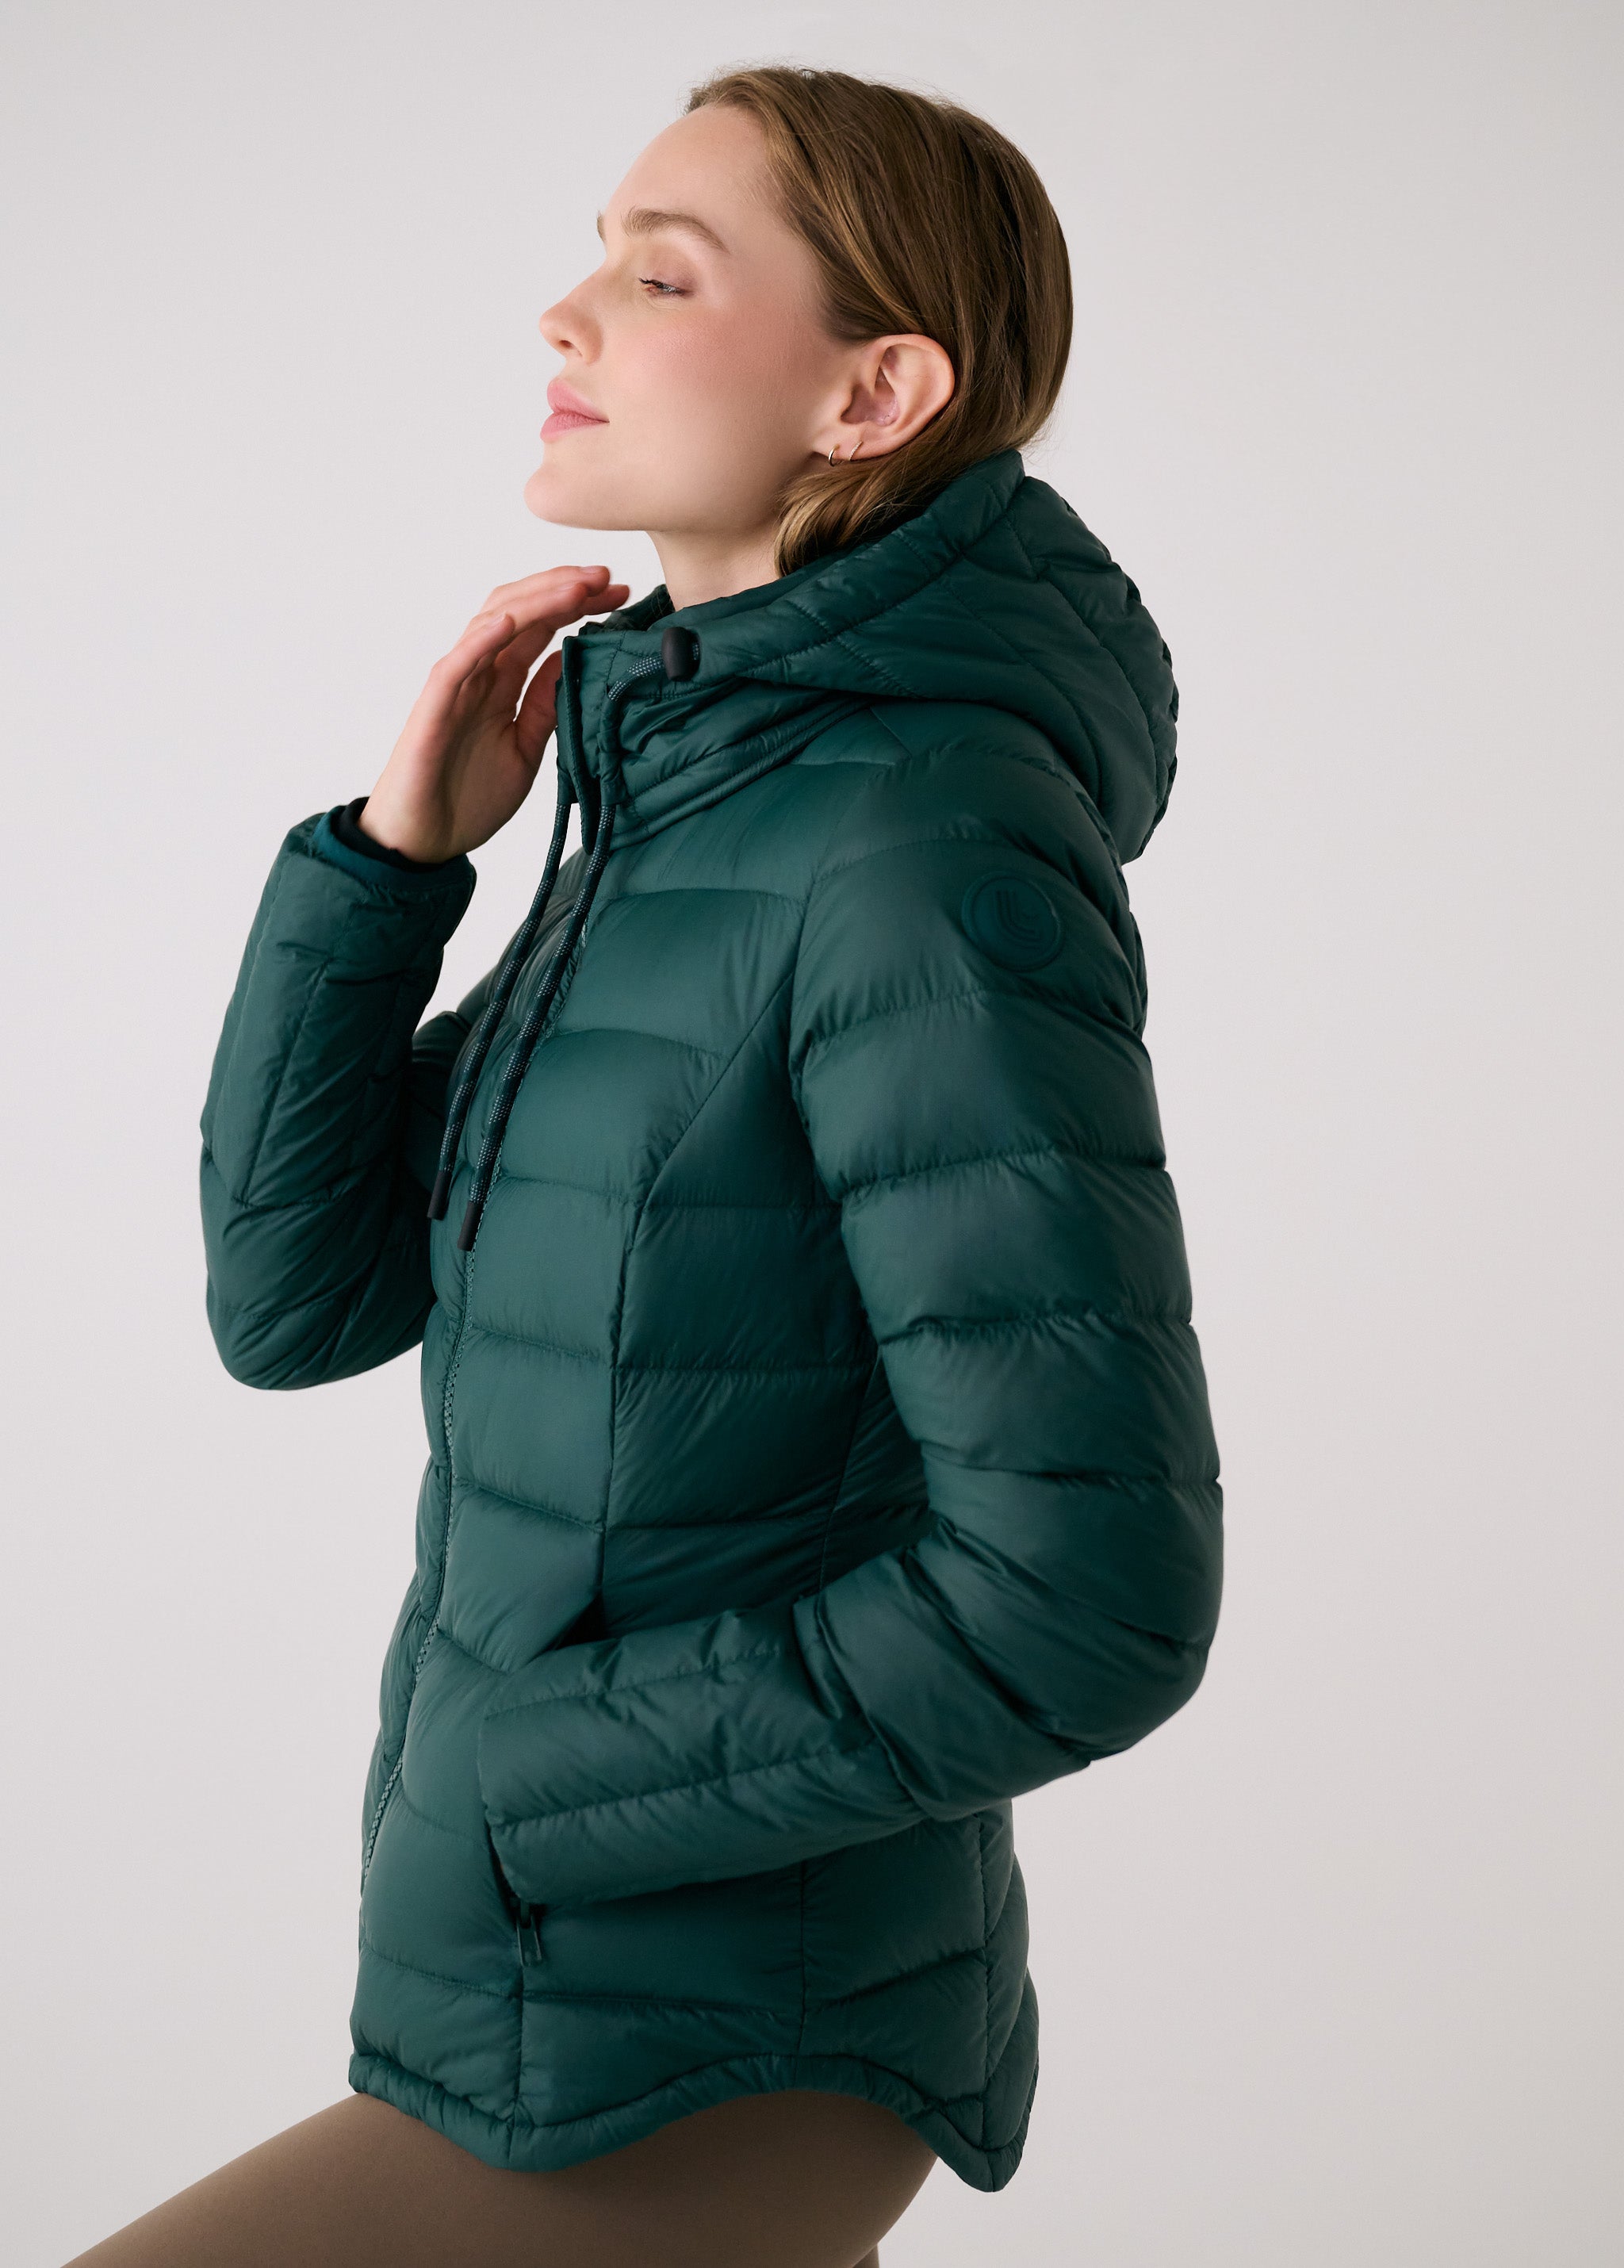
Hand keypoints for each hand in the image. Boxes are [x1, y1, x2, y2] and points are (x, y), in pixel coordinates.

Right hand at [358, 564, 630, 862]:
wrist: (424, 843)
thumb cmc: (467, 798)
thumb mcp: (526, 749)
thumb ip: (545, 706)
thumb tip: (571, 663)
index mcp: (500, 683)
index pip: (541, 627)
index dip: (577, 604)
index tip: (618, 593)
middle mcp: (477, 674)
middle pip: (520, 611)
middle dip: (563, 588)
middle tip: (608, 577)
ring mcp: (454, 687)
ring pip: (491, 624)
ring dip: (536, 601)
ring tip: (577, 587)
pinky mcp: (432, 709)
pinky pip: (456, 665)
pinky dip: (483, 639)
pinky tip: (512, 621)